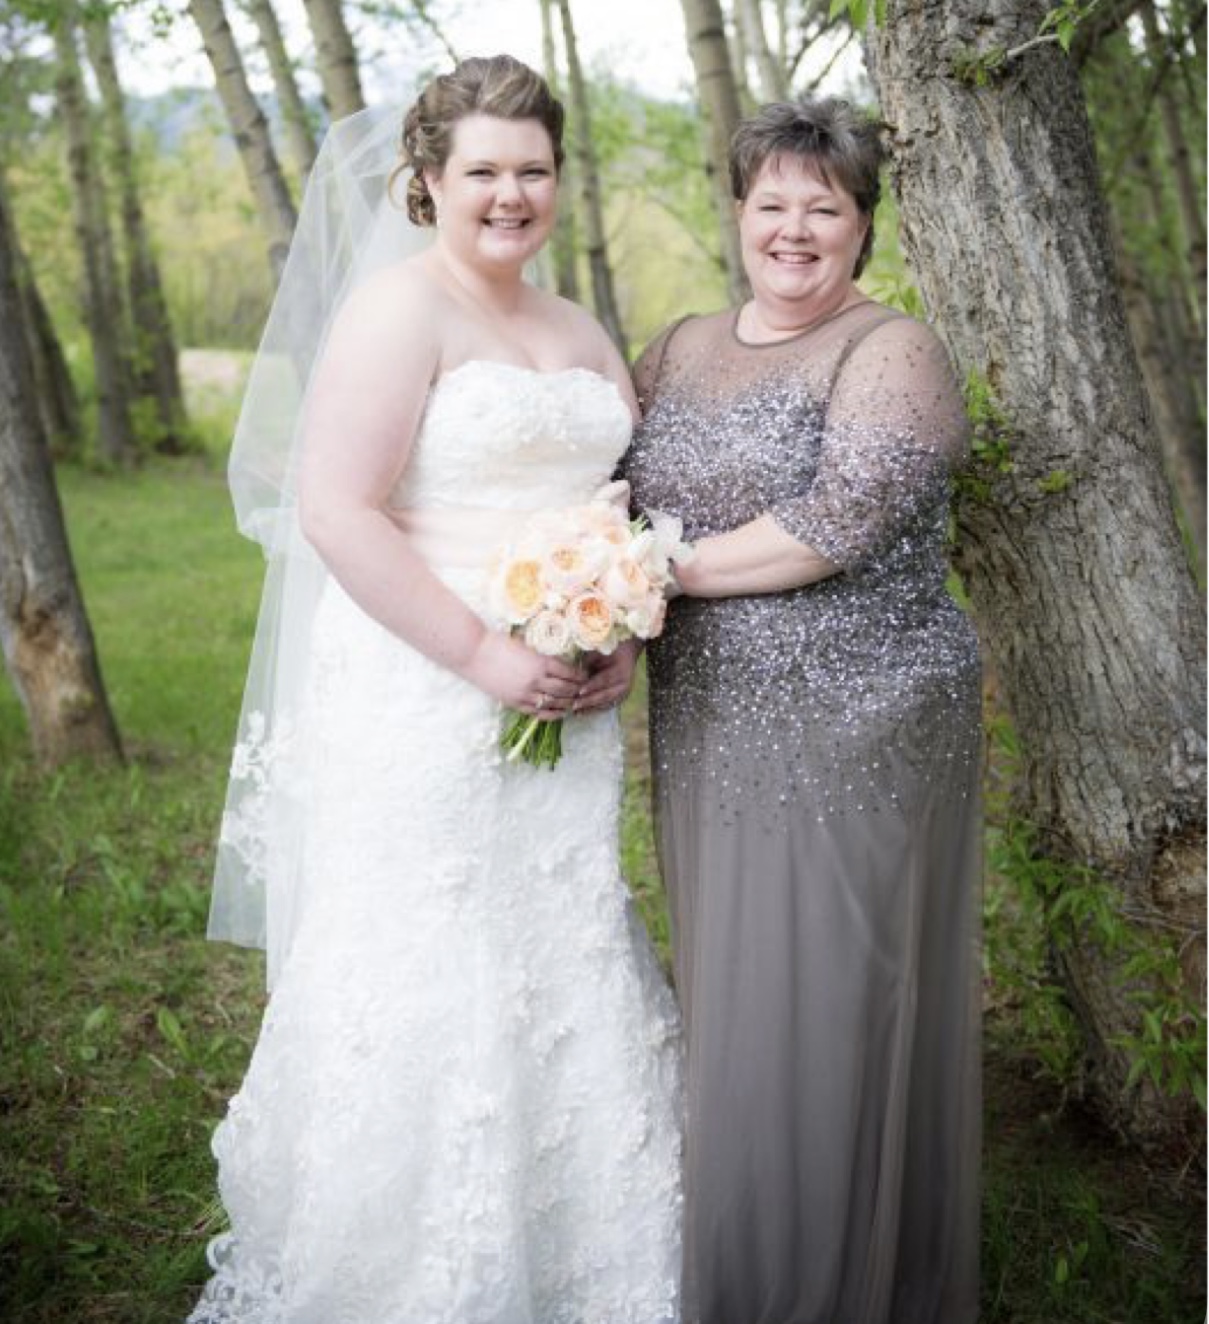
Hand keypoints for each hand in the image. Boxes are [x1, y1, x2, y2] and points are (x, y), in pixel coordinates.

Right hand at [459, 631, 584, 717]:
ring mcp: (525, 693)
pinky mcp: (515, 702)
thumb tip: (558, 663)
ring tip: (575, 702)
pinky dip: (552, 713)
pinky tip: (560, 713)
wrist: (473, 653)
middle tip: (584, 690)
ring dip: (567, 703)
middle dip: (577, 690)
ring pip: (554, 702)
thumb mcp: (526, 646)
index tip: (585, 675)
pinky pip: (538, 713)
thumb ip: (541, 657)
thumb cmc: (497, 643)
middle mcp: (536, 680)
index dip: (580, 676)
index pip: (569, 673)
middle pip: (565, 689)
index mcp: (541, 662)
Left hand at [573, 638, 640, 712]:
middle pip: (605, 695)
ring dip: (590, 708)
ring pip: (606, 703)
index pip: (605, 679)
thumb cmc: (608, 652)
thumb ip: (588, 663)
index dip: (592, 686)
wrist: (625, 654)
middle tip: (574, 705)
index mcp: (621, 670)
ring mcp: (623, 693)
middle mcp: (624, 684)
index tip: (580, 691)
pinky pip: (606, 706)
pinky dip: (594, 710)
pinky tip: (582, 712)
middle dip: (589, 701)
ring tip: (576, 712)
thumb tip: (575, 674)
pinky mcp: (619, 699)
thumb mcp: (598, 653)